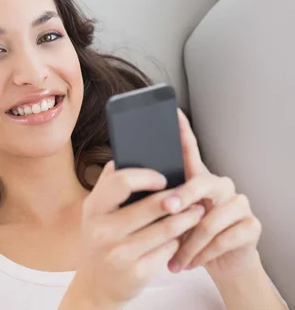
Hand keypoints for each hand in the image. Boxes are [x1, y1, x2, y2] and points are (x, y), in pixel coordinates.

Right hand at [66, 161, 205, 307]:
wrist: (96, 284)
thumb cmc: (101, 239)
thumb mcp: (96, 211)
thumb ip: (109, 184)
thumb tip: (128, 154)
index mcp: (93, 208)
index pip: (121, 182)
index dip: (146, 177)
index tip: (164, 178)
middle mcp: (103, 230)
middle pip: (152, 206)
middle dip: (179, 198)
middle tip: (195, 193)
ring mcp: (118, 253)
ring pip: (166, 229)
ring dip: (188, 219)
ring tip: (197, 212)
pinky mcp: (136, 273)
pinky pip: (168, 250)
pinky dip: (178, 242)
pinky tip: (182, 237)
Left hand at [164, 109, 261, 279]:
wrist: (217, 264)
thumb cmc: (186, 235)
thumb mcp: (169, 217)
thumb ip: (157, 199)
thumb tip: (125, 186)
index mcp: (197, 179)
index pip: (190, 150)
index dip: (182, 131)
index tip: (172, 112)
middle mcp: (219, 185)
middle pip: (201, 183)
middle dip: (182, 197)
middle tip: (166, 208)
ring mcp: (238, 204)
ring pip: (211, 218)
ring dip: (189, 242)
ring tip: (174, 258)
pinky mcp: (250, 225)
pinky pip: (225, 238)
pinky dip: (204, 254)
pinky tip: (190, 263)